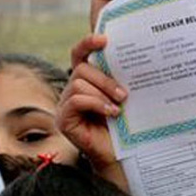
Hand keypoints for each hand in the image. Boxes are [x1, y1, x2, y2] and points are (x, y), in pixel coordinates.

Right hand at [58, 35, 125, 184]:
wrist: (120, 156)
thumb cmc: (123, 127)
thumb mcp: (122, 98)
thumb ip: (119, 80)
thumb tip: (132, 58)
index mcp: (86, 81)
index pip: (80, 55)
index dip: (88, 44)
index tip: (105, 39)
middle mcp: (72, 90)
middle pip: (81, 69)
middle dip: (104, 78)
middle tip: (124, 93)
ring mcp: (65, 105)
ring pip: (78, 83)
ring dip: (102, 92)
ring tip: (119, 106)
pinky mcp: (63, 120)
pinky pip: (75, 101)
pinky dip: (95, 104)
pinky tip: (111, 113)